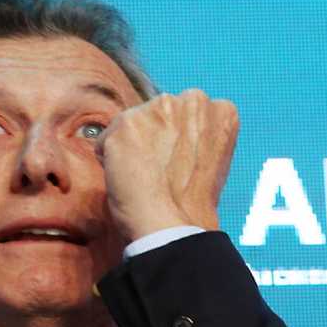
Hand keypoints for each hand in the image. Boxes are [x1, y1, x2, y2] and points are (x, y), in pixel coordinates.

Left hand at [95, 89, 238, 239]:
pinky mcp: (127, 123)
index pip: (187, 114)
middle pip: (159, 113)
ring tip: (145, 177)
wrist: (171, 225)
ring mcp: (159, 110)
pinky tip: (127, 179)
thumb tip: (174, 135)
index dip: (178, 142)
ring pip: (133, 124)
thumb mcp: (210, 159)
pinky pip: (106, 140)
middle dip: (154, 137)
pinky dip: (109, 160)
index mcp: (220, 110)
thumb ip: (196, 136)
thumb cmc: (191, 203)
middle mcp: (192, 100)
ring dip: (132, 146)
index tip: (178, 163)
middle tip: (159, 171)